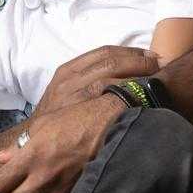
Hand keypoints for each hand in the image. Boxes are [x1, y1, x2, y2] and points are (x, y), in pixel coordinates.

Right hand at [33, 45, 158, 116]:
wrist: (31, 140)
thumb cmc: (57, 116)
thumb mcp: (65, 91)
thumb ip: (87, 79)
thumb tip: (125, 72)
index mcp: (67, 70)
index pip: (103, 52)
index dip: (130, 52)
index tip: (150, 55)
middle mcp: (68, 80)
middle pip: (109, 62)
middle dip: (138, 62)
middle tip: (160, 65)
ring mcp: (71, 97)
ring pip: (109, 78)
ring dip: (136, 77)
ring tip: (156, 80)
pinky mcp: (75, 114)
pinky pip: (105, 100)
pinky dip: (125, 95)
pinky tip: (141, 98)